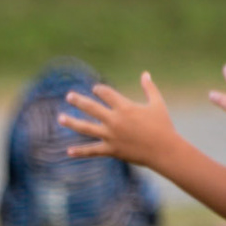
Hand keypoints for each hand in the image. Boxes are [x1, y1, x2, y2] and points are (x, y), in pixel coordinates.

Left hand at [58, 72, 174, 167]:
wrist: (165, 150)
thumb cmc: (163, 126)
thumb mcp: (157, 104)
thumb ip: (150, 88)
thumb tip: (145, 74)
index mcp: (125, 107)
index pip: (106, 93)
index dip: (99, 89)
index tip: (96, 89)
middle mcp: (115, 120)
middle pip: (91, 107)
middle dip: (79, 100)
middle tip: (69, 96)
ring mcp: (111, 136)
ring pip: (86, 128)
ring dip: (72, 122)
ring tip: (60, 118)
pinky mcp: (112, 150)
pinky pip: (92, 151)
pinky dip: (80, 152)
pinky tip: (68, 151)